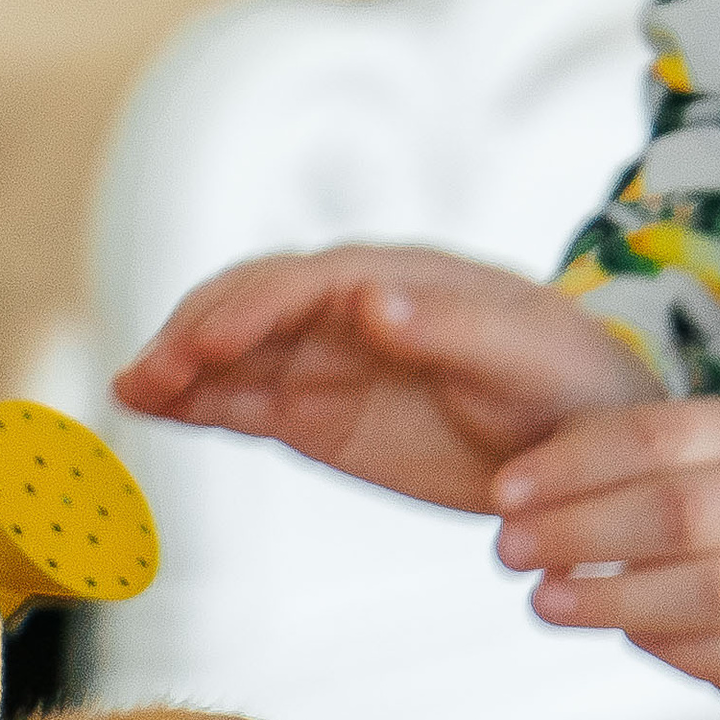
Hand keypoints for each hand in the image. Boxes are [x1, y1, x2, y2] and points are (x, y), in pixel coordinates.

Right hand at [111, 247, 652, 515]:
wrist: (588, 441)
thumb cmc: (570, 383)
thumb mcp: (527, 356)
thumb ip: (450, 327)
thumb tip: (367, 294)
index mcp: (396, 278)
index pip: (304, 282)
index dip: (250, 310)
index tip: (205, 345)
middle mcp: (347, 310)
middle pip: (250, 305)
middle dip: (196, 333)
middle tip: (149, 376)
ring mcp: (325, 362)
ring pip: (232, 354)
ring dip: (178, 365)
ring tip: (131, 392)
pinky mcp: (315, 416)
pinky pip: (242, 402)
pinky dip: (194, 403)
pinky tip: (149, 406)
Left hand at [493, 399, 719, 702]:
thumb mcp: (686, 451)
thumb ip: (607, 457)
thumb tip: (517, 493)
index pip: (654, 436)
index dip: (571, 465)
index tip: (502, 493)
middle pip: (680, 512)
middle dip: (582, 531)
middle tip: (508, 550)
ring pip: (708, 592)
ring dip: (613, 599)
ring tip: (542, 602)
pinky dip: (667, 646)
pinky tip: (621, 634)